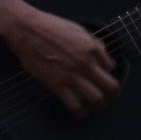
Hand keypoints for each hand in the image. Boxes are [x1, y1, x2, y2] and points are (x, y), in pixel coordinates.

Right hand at [3, 7, 119, 118]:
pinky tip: (80, 112)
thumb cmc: (51, 27)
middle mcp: (86, 63)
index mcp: (92, 47)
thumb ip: (92, 42)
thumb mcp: (78, 29)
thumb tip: (103, 52)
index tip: (102, 78)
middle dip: (112, 94)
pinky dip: (80, 112)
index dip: (107, 74)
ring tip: (97, 107)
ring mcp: (72, 75)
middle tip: (110, 98)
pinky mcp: (57, 85)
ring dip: (100, 105)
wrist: (28, 30)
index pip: (111, 67)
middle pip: (110, 86)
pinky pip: (75, 105)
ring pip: (96, 98)